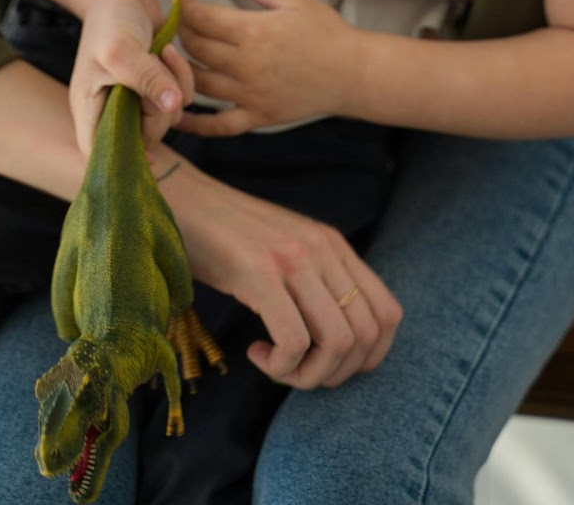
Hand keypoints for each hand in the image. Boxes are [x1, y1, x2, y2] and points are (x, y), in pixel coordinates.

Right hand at [68, 0, 194, 156]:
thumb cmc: (110, 19)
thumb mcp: (120, 49)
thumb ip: (144, 78)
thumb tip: (173, 106)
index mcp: (90, 108)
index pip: (99, 152)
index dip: (123, 163)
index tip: (152, 160)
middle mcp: (112, 109)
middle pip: (144, 138)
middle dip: (159, 109)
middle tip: (156, 74)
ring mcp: (136, 98)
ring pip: (167, 117)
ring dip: (174, 87)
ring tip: (163, 54)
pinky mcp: (157, 85)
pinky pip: (180, 98)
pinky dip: (183, 77)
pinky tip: (171, 51)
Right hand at [164, 157, 401, 388]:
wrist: (184, 199)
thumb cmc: (228, 235)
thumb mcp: (286, 251)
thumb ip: (315, 281)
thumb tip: (337, 342)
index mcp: (335, 245)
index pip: (389, 314)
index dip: (369, 358)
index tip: (328, 365)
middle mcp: (324, 249)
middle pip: (366, 336)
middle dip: (334, 373)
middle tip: (296, 371)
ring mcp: (295, 259)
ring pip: (337, 343)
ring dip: (307, 374)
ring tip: (275, 365)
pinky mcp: (261, 272)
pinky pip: (294, 341)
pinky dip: (280, 365)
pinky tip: (256, 353)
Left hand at [179, 0, 358, 133]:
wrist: (354, 73)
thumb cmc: (326, 31)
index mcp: (254, 32)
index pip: (202, 19)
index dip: (183, 8)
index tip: (175, 0)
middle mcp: (247, 65)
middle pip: (195, 49)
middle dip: (178, 34)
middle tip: (171, 24)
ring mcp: (250, 94)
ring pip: (199, 83)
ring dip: (179, 70)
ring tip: (168, 59)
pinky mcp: (257, 116)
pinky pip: (219, 125)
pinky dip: (195, 124)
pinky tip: (175, 118)